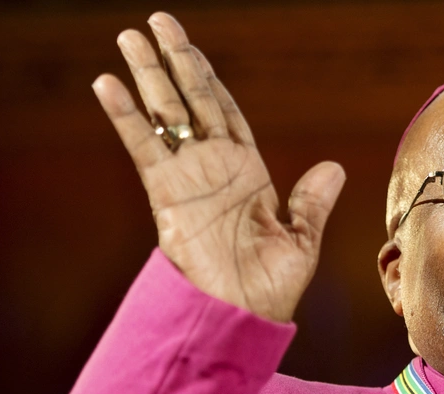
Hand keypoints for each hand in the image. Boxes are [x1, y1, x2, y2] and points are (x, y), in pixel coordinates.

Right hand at [92, 12, 344, 321]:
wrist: (241, 315)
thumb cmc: (272, 286)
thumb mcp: (301, 240)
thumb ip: (311, 203)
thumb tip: (334, 167)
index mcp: (249, 173)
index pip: (226, 113)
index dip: (210, 81)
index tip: (192, 50)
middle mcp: (215, 168)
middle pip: (194, 101)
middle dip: (177, 62)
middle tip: (158, 22)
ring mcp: (188, 178)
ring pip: (167, 115)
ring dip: (149, 76)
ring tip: (130, 38)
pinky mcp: (167, 194)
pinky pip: (145, 147)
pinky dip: (127, 116)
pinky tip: (109, 84)